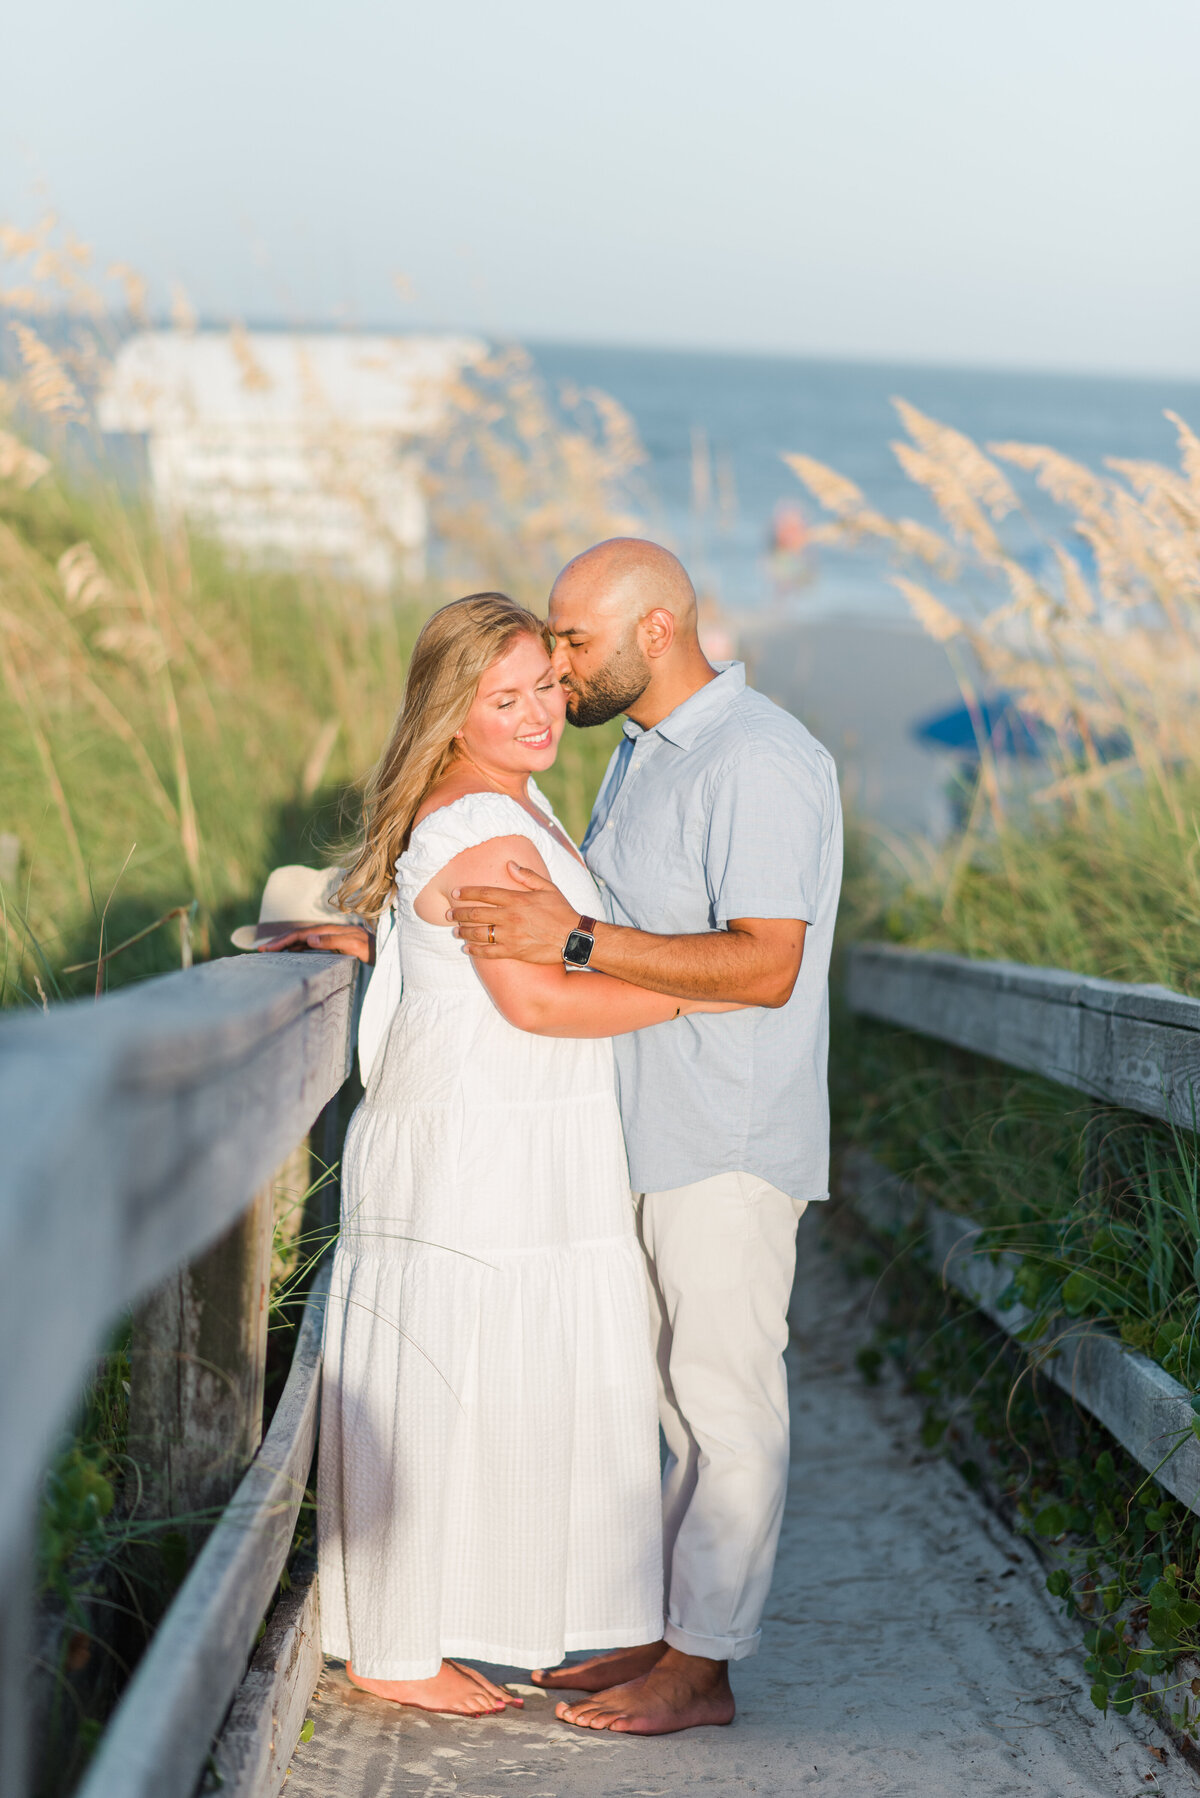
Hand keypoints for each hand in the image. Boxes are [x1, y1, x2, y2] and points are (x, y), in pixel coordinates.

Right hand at [259, 925, 374, 963]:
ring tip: (270, 952)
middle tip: (260, 950)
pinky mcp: (332, 944)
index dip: (283, 940)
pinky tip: (290, 954)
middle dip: (279, 942)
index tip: (268, 949)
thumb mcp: (355, 946)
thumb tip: (308, 939)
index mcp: (329, 931)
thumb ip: (333, 941)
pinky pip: (310, 945)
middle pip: (298, 935)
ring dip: (286, 945)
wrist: (386, 948)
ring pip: (302, 940)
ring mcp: (329, 937)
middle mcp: (327, 932)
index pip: (300, 935)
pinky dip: (297, 949)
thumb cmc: (372, 949)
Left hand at [448, 863, 576, 963]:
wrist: (574, 937)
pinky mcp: (514, 952)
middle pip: (476, 914)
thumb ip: (527, 876)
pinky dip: (475, 951)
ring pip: (479, 933)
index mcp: (517, 899)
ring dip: (464, 932)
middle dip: (459, 913)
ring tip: (455, 931)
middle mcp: (510, 917)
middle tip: (449, 914)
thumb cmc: (562, 911)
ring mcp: (510, 936)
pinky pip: (489, 952)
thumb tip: (509, 864)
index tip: (455, 893)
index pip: (485, 893)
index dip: (468, 892)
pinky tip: (467, 949)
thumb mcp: (547, 888)